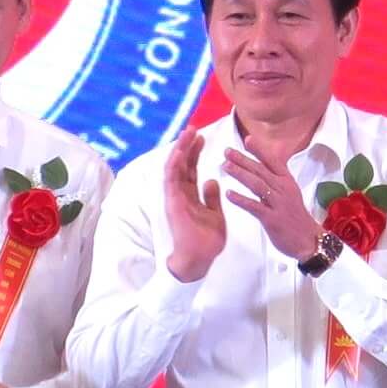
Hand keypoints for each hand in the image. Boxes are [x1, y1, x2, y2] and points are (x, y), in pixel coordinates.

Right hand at [165, 128, 227, 282]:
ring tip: (187, 133)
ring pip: (174, 168)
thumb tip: (213, 181)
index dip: (195, 152)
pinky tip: (178, 153)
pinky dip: (173, 166)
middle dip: (187, 146)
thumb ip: (212, 198)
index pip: (191, 169)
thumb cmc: (206, 241)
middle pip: (182, 165)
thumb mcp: (215, 215)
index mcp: (191, 196)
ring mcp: (175, 198)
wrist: (198, 260)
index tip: (201, 136)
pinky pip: (171, 181)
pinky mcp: (172, 204)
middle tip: (192, 127)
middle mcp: (180, 194)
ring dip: (180, 150)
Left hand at [220, 141, 323, 260]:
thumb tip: (266, 163)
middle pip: (261, 170)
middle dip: (243, 159)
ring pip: (257, 185)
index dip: (260, 150)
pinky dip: (241, 199)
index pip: (273, 161)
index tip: (247, 139)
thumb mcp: (290, 192)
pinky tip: (228, 194)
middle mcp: (284, 189)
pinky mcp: (272, 219)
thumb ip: (277, 178)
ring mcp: (278, 204)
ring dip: (240, 174)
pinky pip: (254, 207)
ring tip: (225, 166)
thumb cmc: (295, 216)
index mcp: (287, 182)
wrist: (308, 240)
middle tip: (227, 152)